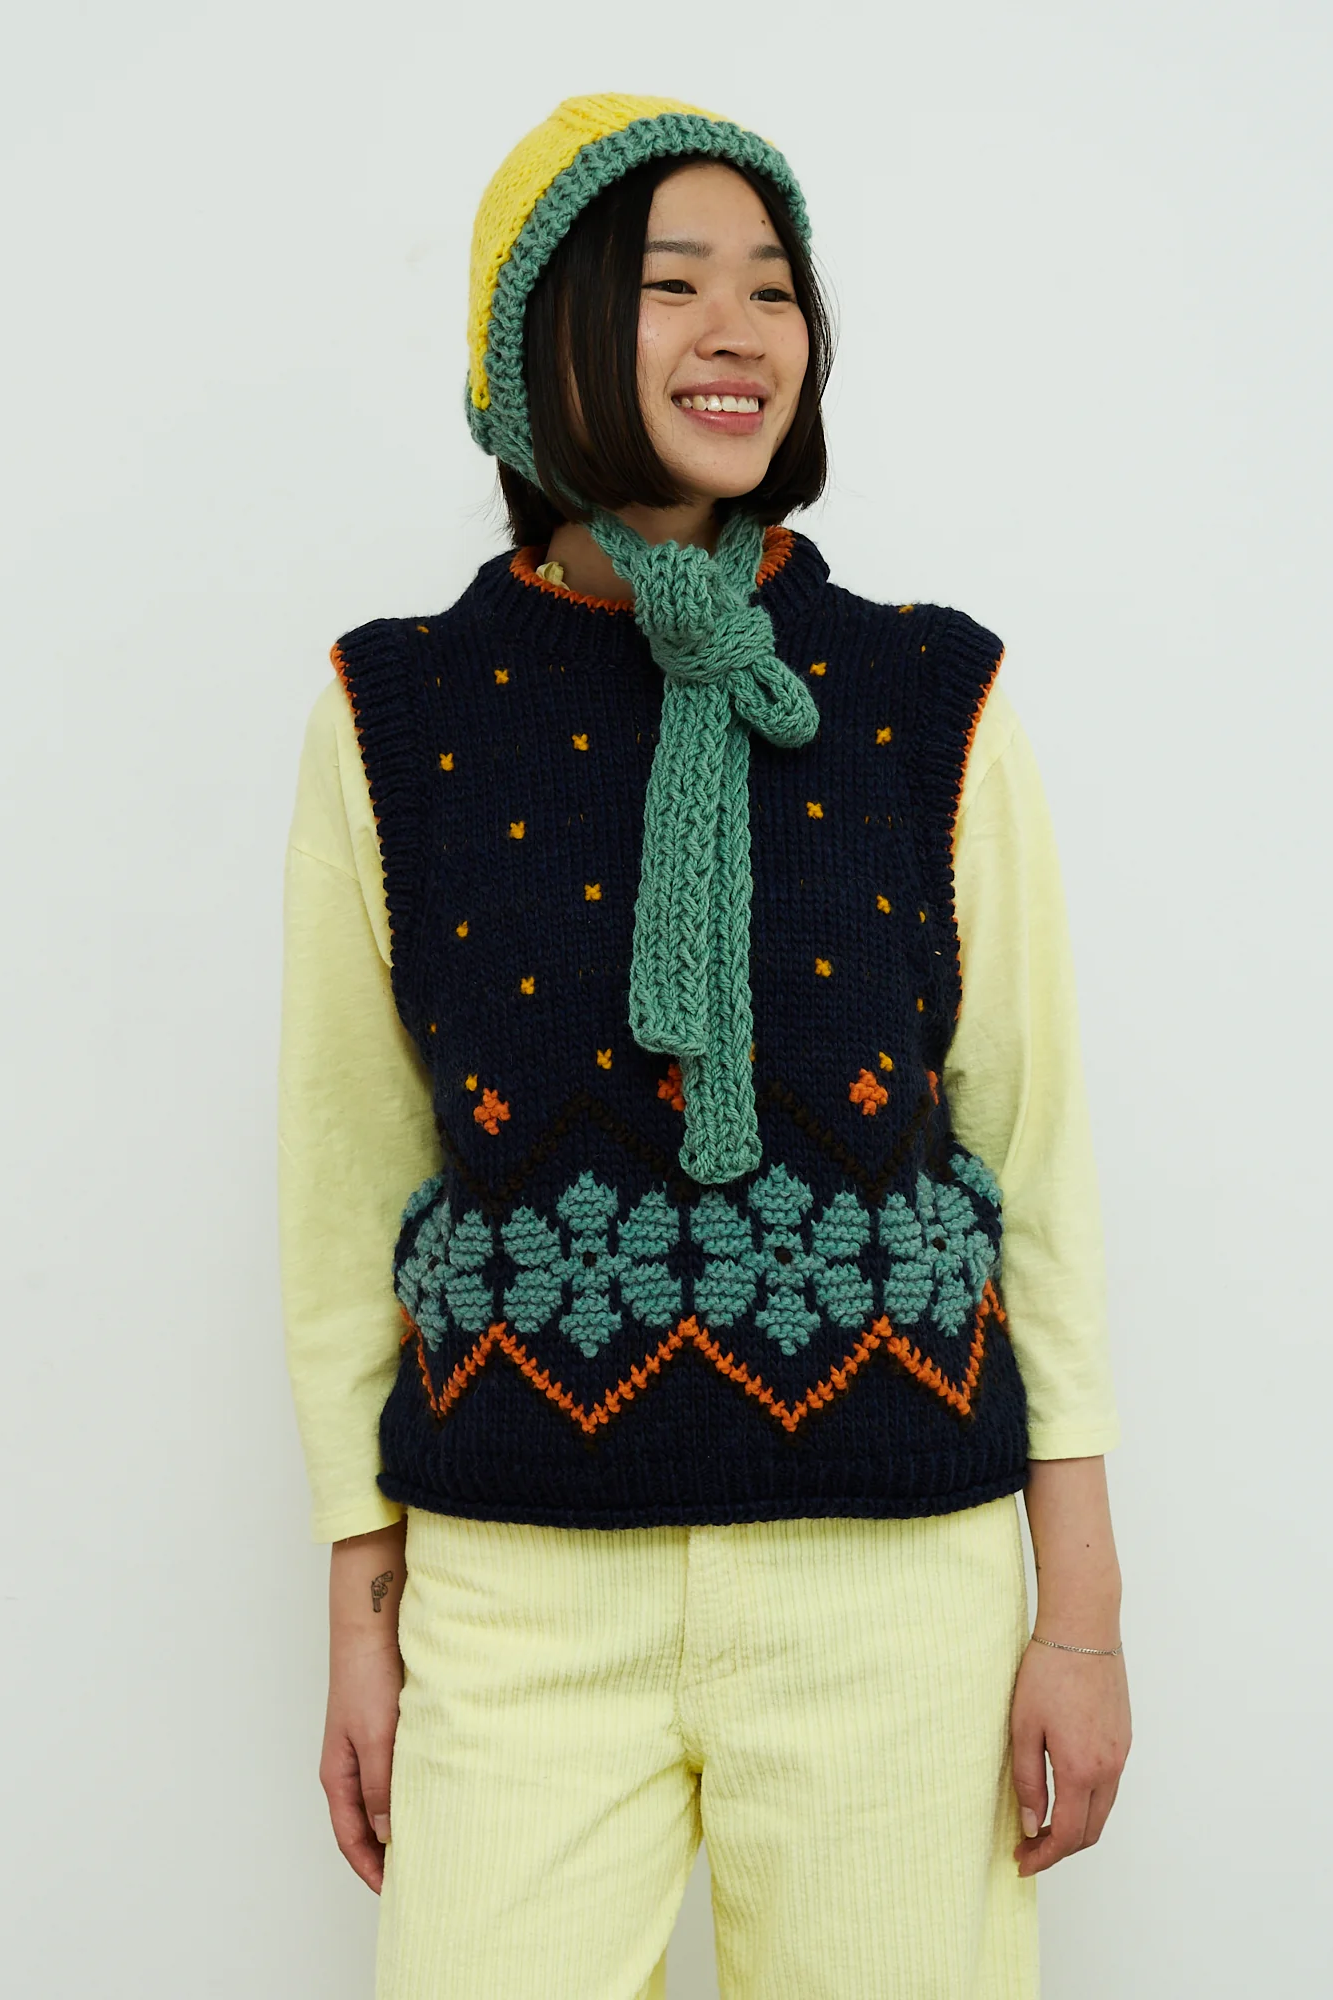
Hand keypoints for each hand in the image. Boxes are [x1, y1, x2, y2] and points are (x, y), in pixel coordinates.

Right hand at [320, 1520, 406, 1893]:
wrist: (373, 1621)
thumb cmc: (367, 1676)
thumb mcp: (376, 1736)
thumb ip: (381, 1786)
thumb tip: (387, 1836)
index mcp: (337, 1774)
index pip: (350, 1838)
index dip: (370, 1870)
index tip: (395, 1894)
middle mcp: (349, 1764)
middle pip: (365, 1822)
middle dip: (386, 1852)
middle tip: (420, 1874)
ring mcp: (366, 1745)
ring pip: (383, 1797)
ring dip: (402, 1820)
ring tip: (433, 1840)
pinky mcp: (386, 1726)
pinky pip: (397, 1771)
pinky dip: (412, 1789)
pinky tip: (438, 1790)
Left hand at [1010, 1637, 1130, 1875]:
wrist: (1084, 1628)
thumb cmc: (1048, 1672)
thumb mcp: (1024, 1727)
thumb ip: (1027, 1780)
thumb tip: (1031, 1824)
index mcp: (1082, 1769)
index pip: (1068, 1834)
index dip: (1044, 1856)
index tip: (1022, 1862)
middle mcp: (1109, 1768)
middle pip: (1091, 1831)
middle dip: (1060, 1848)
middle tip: (1029, 1848)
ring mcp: (1121, 1753)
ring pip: (1103, 1809)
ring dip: (1076, 1826)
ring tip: (1043, 1824)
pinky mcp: (1124, 1737)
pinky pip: (1109, 1784)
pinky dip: (1089, 1801)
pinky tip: (1065, 1791)